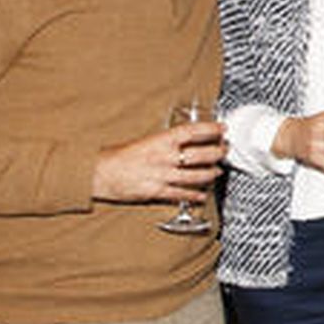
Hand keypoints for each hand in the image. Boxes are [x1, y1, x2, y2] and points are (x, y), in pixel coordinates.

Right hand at [93, 121, 225, 203]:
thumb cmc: (117, 156)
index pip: (192, 131)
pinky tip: (202, 195)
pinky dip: (195, 195)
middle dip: (217, 152)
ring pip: (195, 176)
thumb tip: (184, 141)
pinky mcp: (156, 192)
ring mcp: (162, 176)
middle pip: (200, 155)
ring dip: (210, 173)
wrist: (98, 173)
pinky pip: (181, 194)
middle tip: (224, 150)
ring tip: (218, 171)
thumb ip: (164, 143)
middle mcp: (164, 157)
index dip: (210, 129)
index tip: (222, 128)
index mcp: (159, 141)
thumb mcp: (144, 142)